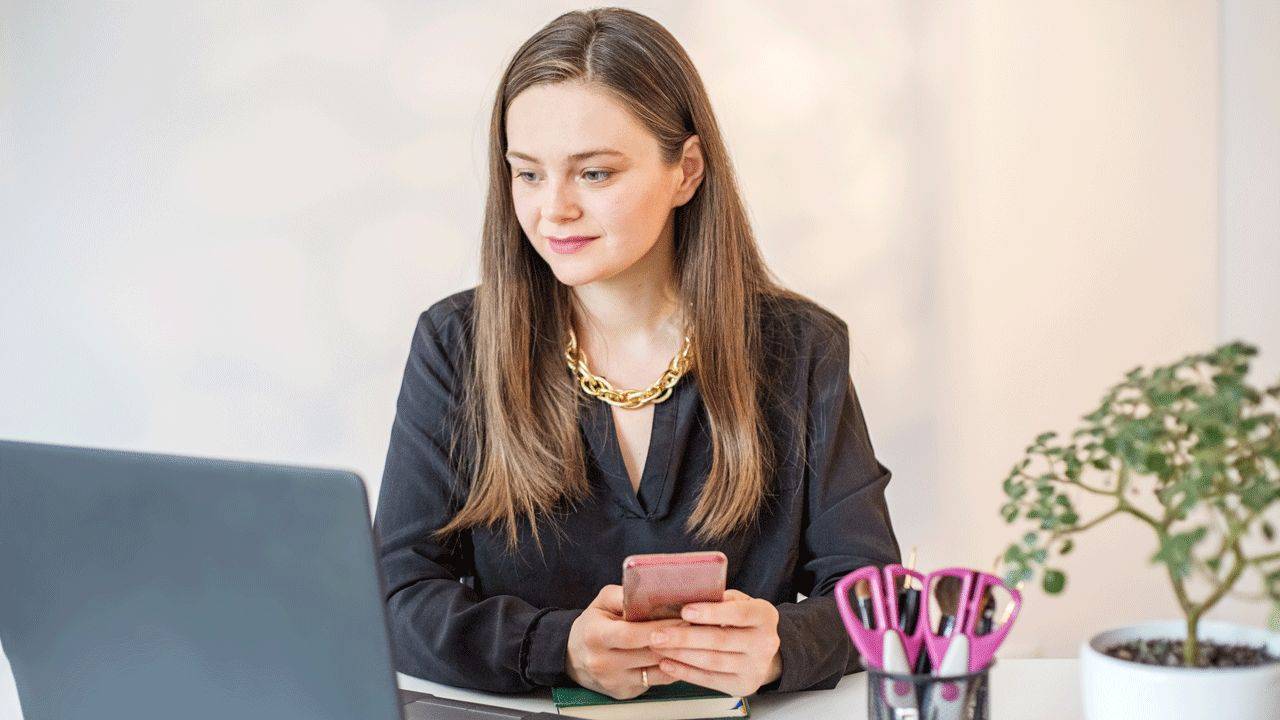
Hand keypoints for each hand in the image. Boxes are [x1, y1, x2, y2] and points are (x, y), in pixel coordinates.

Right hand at [565, 585, 685, 699]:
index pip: (631, 634)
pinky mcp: (624, 693)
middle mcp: (602, 663)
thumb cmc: (593, 625)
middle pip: (648, 654)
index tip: (683, 618)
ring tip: (696, 641)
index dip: (659, 627)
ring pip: (656, 671)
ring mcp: (614, 681)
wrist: (573, 657)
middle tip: (698, 627)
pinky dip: (672, 669)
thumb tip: (650, 591)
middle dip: (676, 640)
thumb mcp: (601, 602)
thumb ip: (623, 595)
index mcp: (594, 636)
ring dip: (680, 656)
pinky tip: (684, 656)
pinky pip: (656, 682)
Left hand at [647, 589, 782, 696]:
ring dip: (680, 655)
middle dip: (685, 637)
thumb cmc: (743, 621)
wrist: (764, 653)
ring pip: (712, 662)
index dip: (711, 613)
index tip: (685, 611)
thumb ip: (719, 600)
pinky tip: (667, 664)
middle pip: (720, 640)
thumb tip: (685, 596)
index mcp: (765, 616)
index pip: (738, 613)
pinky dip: (685, 672)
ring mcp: (755, 668)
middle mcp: (765, 643)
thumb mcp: (739, 603)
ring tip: (657, 647)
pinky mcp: (743, 686)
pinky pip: (709, 680)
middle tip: (657, 634)